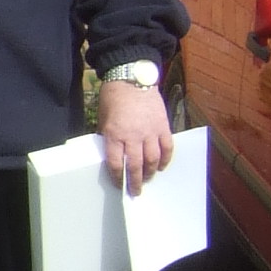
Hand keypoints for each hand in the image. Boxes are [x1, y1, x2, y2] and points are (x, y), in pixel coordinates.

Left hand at [98, 79, 173, 195]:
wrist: (132, 79)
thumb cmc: (113, 98)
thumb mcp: (103, 119)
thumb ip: (108, 137)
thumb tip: (112, 154)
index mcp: (114, 135)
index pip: (115, 163)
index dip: (117, 178)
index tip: (119, 186)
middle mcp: (132, 136)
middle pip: (135, 166)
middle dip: (135, 182)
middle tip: (136, 192)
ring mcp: (150, 131)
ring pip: (152, 159)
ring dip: (151, 172)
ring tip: (148, 179)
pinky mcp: (163, 125)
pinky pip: (167, 147)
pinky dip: (166, 158)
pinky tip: (162, 166)